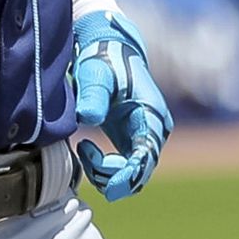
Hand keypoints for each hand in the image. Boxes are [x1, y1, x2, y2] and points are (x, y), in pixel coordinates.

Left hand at [68, 7, 169, 201]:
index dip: (129, 176)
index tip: (110, 188)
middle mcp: (155, 129)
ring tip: (83, 148)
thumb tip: (89, 118)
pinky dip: (104, 168)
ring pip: (133, 175)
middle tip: (83, 151)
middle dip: (111, 176)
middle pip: (141, 172)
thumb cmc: (102, 59)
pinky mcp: (133, 141)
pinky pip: (124, 169)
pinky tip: (86, 148)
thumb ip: (93, 95)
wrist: (107, 49)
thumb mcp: (95, 73)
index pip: (147, 156)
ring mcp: (146, 137)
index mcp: (151, 114)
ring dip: (106, 173)